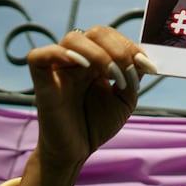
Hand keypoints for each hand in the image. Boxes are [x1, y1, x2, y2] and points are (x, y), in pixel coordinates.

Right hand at [27, 26, 156, 164]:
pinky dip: (58, 53)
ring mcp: (58, 69)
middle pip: (96, 32)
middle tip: (127, 75)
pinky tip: (82, 66)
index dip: (130, 46)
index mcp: (96, 60)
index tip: (147, 65)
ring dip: (99, 54)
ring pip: (73, 38)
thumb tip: (144, 58)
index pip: (111, 36)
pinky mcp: (42, 82)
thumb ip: (134, 76)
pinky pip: (38, 56)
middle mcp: (77, 59)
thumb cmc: (97, 125)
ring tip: (112, 77)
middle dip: (119, 50)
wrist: (77, 152)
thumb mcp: (125, 98)